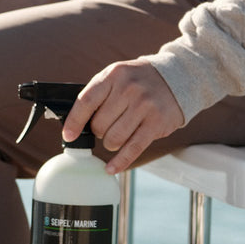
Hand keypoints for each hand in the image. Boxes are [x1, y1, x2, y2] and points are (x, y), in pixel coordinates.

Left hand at [62, 61, 184, 174]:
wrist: (176, 77)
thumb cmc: (138, 81)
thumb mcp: (117, 76)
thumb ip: (98, 94)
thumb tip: (74, 124)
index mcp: (113, 75)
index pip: (86, 101)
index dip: (74, 122)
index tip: (68, 136)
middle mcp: (129, 89)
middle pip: (99, 124)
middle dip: (98, 131)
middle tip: (106, 126)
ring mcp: (144, 106)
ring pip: (114, 138)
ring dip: (110, 143)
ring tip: (116, 136)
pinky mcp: (156, 123)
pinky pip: (132, 148)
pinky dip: (120, 162)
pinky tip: (112, 168)